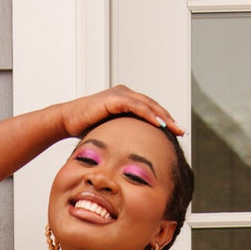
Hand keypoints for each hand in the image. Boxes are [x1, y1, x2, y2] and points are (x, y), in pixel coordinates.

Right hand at [58, 86, 183, 140]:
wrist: (68, 121)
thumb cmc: (87, 129)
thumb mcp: (112, 133)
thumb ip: (125, 138)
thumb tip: (135, 155)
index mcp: (126, 101)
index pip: (150, 110)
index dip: (164, 120)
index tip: (176, 133)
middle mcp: (125, 94)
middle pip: (153, 106)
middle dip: (169, 119)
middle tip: (181, 131)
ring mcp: (120, 94)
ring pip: (148, 105)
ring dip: (163, 117)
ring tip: (174, 128)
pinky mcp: (115, 98)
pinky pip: (136, 106)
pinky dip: (149, 115)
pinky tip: (159, 124)